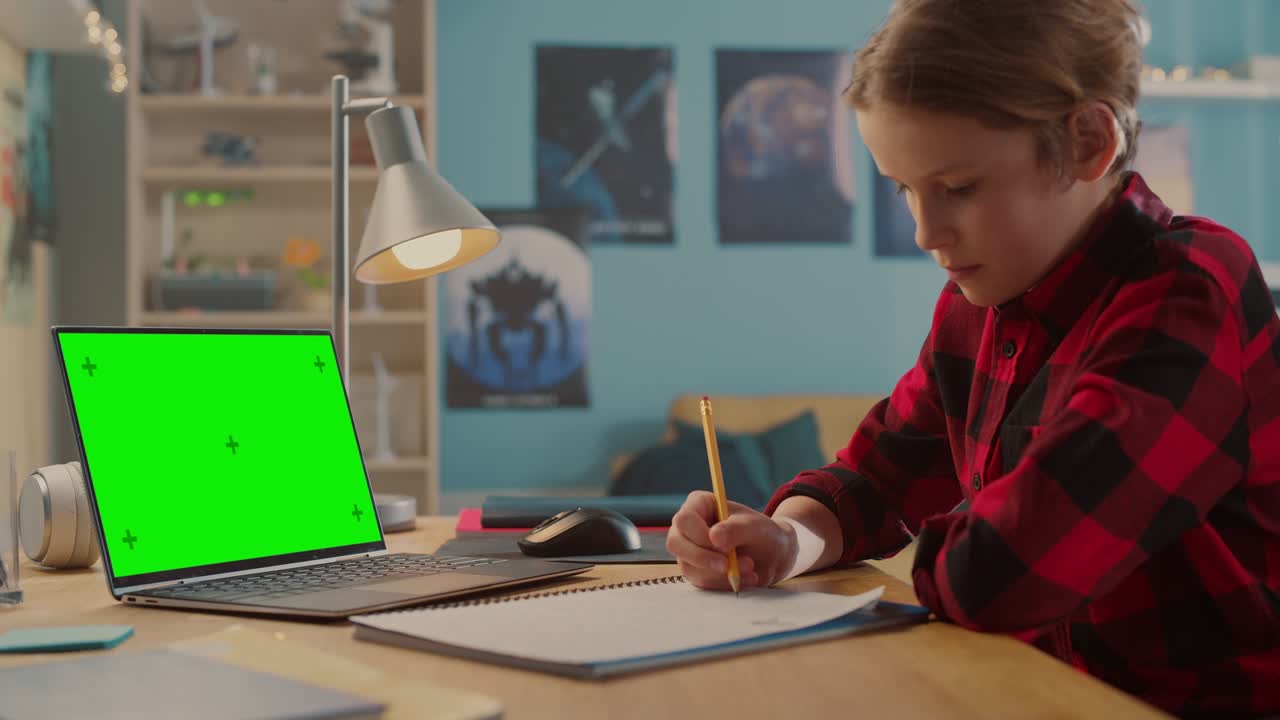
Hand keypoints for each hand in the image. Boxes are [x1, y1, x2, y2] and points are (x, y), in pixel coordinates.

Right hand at [666, 491, 797, 590]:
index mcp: (699, 505)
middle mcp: (688, 527)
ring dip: (720, 573)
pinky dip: (724, 583)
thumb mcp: (755, 527)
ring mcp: (689, 550)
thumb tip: (714, 537)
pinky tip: (746, 577)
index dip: (700, 535)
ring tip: (750, 568)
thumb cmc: (761, 533)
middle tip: (728, 566)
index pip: (685, 519)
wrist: (771, 555)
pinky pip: (701, 582)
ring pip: (689, 566)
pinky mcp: (696, 571)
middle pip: (676, 543)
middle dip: (703, 558)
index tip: (725, 548)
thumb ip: (736, 529)